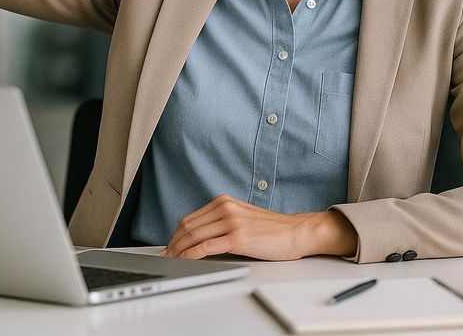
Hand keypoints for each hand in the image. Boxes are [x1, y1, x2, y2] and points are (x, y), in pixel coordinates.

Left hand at [159, 194, 357, 260]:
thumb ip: (223, 221)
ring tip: (172, 260)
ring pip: (193, 236)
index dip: (177, 234)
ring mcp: (231, 221)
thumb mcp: (243, 217)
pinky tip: (184, 260)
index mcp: (225, 201)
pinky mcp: (237, 237)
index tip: (170, 244)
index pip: (191, 218)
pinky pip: (205, 246)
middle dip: (173, 243)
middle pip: (188, 226)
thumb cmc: (273, 229)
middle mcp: (225, 208)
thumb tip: (201, 237)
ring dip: (178, 250)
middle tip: (166, 255)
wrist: (296, 232)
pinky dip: (190, 254)